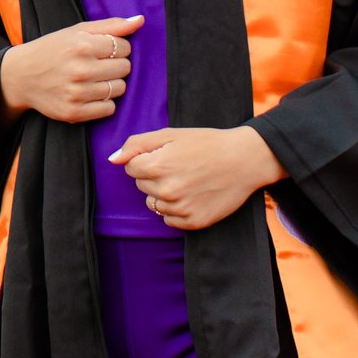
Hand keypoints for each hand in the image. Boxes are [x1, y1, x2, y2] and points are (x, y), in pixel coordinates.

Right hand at [0, 15, 144, 122]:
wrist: (21, 76)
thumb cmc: (52, 49)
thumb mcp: (77, 31)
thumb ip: (111, 25)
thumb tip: (140, 19)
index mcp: (81, 45)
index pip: (124, 47)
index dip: (118, 48)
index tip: (104, 50)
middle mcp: (80, 70)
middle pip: (124, 69)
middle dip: (116, 65)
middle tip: (98, 64)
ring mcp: (76, 93)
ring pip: (119, 89)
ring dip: (111, 84)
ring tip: (94, 79)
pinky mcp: (74, 112)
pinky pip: (108, 109)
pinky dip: (103, 102)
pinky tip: (90, 94)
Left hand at [106, 126, 285, 230]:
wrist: (244, 160)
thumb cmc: (206, 144)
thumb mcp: (170, 134)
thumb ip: (137, 144)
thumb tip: (113, 160)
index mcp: (158, 166)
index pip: (130, 168)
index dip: (146, 159)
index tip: (165, 155)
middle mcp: (167, 191)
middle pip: (141, 185)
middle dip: (154, 175)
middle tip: (179, 166)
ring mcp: (181, 209)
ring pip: (154, 204)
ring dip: (164, 194)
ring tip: (187, 180)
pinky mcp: (194, 222)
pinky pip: (169, 219)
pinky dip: (176, 209)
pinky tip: (193, 195)